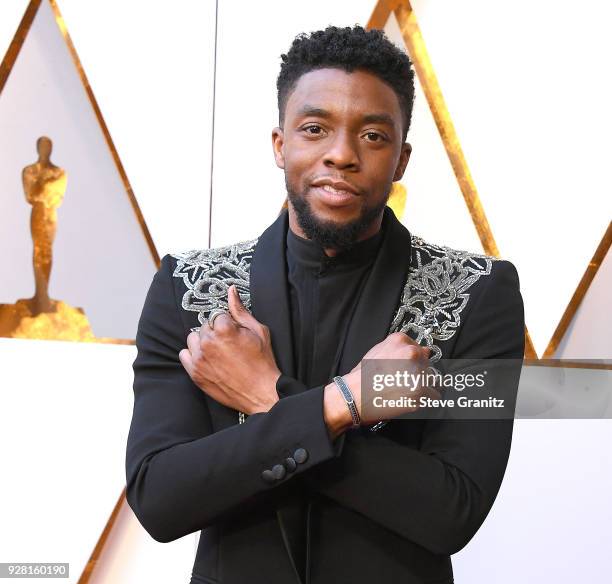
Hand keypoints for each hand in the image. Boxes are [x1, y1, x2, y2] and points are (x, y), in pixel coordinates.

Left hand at [179, 285, 280, 414]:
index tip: (236, 334)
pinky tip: (208, 359)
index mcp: (224, 329)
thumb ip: (240, 310)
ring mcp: (199, 359)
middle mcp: (208, 342)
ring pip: (193, 339)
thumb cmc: (262, 361)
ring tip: (218, 352)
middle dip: (216, 332)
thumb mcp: (258, 331)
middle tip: (230, 345)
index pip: (218, 315)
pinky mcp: (195, 373)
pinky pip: (184, 355)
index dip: (229, 324)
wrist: (261, 392)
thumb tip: (231, 290)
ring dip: (203, 342)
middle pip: (205, 326)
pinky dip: (193, 355)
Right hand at [324, 332, 438, 434]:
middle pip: (427, 364)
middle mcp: (410, 352)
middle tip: (401, 384)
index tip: (406, 371)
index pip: (420, 350)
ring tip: (403, 392)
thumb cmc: (361, 378)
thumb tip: (424, 350)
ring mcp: (417, 371)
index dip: (413, 363)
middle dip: (418, 375)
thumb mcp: (377, 353)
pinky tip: (410, 400)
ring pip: (432, 380)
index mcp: (400, 340)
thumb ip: (399, 350)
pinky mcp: (420, 390)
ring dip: (423, 387)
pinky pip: (434, 395)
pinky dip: (425, 401)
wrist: (353, 397)